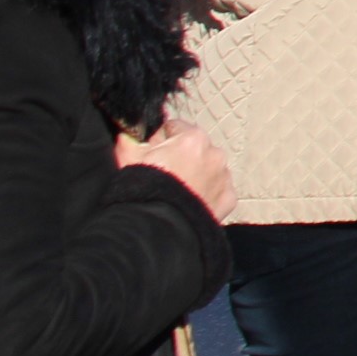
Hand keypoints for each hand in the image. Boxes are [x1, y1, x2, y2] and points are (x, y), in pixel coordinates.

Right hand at [117, 117, 235, 221]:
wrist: (157, 227)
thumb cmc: (142, 191)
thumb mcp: (128, 159)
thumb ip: (130, 140)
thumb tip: (128, 134)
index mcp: (192, 139)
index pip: (176, 128)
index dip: (161, 140)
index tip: (152, 152)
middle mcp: (214, 154)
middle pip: (196, 149)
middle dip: (181, 157)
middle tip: (163, 174)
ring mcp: (224, 177)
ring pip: (210, 169)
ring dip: (197, 175)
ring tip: (176, 191)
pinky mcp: (228, 198)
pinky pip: (218, 191)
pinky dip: (206, 194)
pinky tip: (188, 202)